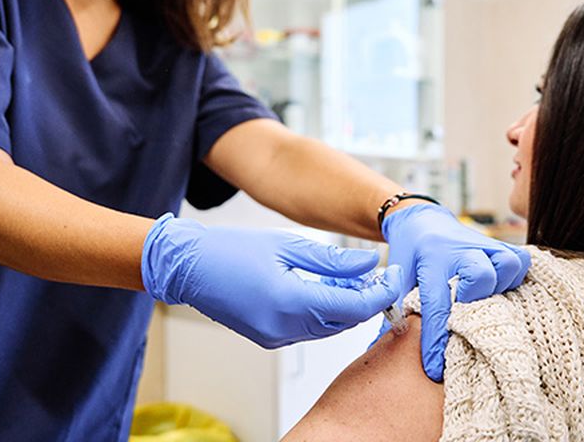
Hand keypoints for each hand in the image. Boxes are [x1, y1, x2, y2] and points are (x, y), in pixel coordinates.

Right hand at [142, 214, 401, 347]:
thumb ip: (333, 259)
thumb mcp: (288, 245)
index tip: (395, 275)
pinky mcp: (269, 338)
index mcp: (290, 302)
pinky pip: (309, 329)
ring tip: (354, 275)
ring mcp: (275, 337)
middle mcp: (284, 327)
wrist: (188, 266)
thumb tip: (370, 263)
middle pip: (345, 322)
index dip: (381, 293)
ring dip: (347, 305)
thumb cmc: (231, 249)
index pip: (353, 306)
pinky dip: (325, 311)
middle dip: (368, 299)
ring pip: (329, 328)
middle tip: (380, 273)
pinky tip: (328, 287)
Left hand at [383, 203, 530, 380]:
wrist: (421, 219)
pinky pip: (521, 260)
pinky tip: (502, 288)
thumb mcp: (396, 277)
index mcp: (431, 259)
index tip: (434, 368)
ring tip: (487, 299)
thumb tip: (382, 348)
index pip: (436, 303)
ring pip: (507, 265)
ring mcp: (483, 244)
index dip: (436, 339)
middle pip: (481, 276)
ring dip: (501, 286)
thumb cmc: (409, 253)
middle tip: (464, 316)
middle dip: (475, 302)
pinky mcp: (499, 244)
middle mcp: (460, 249)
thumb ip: (393, 311)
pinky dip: (516, 276)